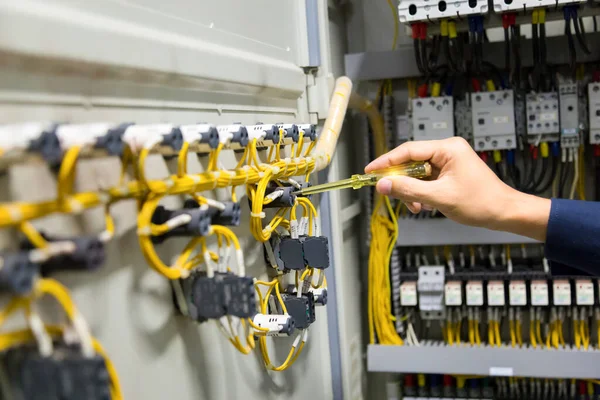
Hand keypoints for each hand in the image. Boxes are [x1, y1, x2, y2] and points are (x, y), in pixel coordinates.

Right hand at [365, 137, 550, 240]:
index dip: (386, 162)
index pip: (408, 150)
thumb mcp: (439, 197)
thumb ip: (408, 190)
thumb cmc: (480, 203)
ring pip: (417, 174)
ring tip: (417, 207)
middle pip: (411, 162)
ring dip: (412, 192)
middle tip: (392, 196)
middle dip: (402, 182)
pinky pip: (426, 181)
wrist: (504, 213)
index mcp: (448, 148)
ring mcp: (448, 162)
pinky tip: (426, 206)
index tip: (369, 171)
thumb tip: (382, 184)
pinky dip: (421, 194)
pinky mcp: (449, 173)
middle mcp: (447, 151)